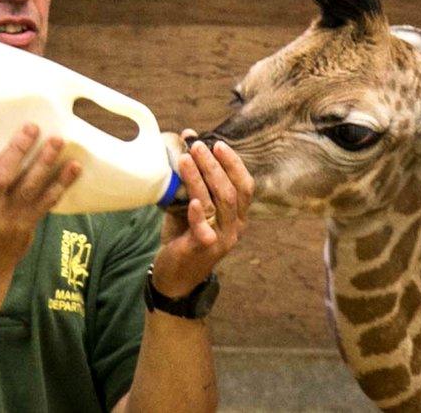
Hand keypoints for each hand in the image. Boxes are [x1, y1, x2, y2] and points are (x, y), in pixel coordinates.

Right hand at [0, 124, 80, 278]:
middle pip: (0, 177)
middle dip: (17, 150)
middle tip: (32, 127)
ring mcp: (7, 220)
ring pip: (28, 186)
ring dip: (44, 161)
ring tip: (57, 140)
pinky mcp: (27, 225)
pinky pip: (47, 201)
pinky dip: (62, 182)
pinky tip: (74, 166)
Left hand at [151, 130, 253, 297]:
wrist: (175, 276)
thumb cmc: (185, 236)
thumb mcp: (194, 208)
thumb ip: (194, 185)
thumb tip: (185, 149)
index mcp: (238, 215)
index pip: (245, 185)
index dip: (234, 163)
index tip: (218, 144)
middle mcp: (235, 227)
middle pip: (231, 191)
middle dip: (214, 166)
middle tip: (197, 146)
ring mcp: (221, 239)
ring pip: (218, 204)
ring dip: (200, 179)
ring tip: (184, 159)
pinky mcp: (203, 250)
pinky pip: (203, 230)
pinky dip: (198, 214)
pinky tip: (192, 202)